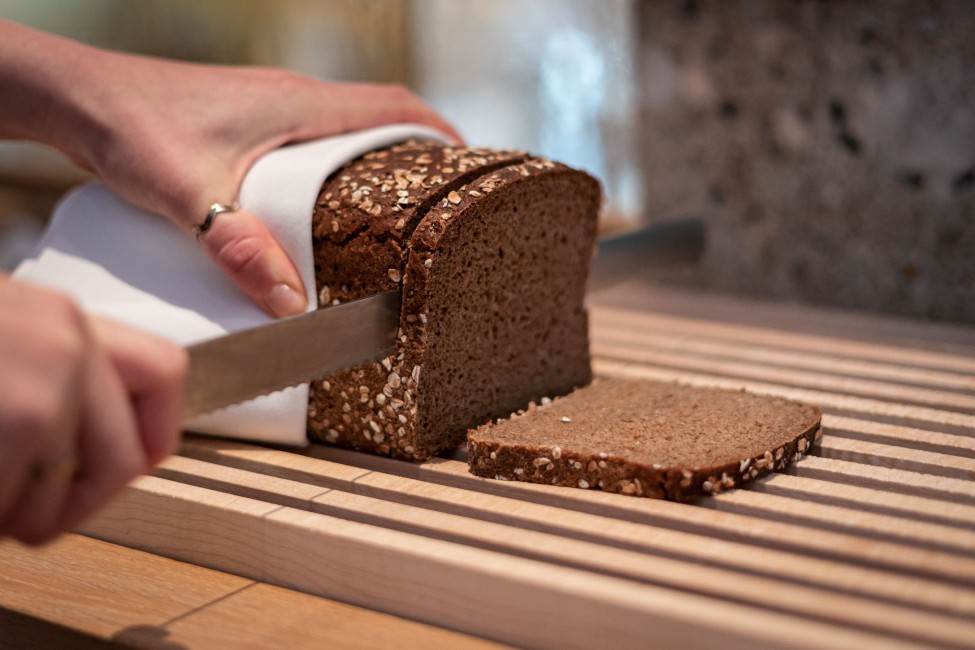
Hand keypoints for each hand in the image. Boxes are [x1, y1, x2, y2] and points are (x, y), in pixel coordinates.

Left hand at [0, 20, 461, 317]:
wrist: (77, 97)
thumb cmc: (130, 127)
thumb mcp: (188, 194)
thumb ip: (238, 247)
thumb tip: (289, 303)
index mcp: (299, 104)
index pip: (393, 105)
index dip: (439, 132)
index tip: (468, 166)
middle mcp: (292, 98)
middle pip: (378, 116)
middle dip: (415, 153)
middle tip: (433, 202)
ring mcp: (269, 105)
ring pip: (344, 127)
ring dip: (373, 158)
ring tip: (389, 210)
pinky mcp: (246, 118)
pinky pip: (312, 136)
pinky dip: (334, 163)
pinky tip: (321, 204)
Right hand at [0, 276, 186, 544]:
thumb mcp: (5, 337)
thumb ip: (57, 373)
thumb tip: (94, 437)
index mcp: (65, 318)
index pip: (166, 372)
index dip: (157, 433)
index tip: (139, 465)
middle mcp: (69, 343)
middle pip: (125, 460)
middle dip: (78, 506)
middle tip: (26, 514)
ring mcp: (48, 385)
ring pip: (68, 498)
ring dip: (19, 515)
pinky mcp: (23, 421)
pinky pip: (20, 510)